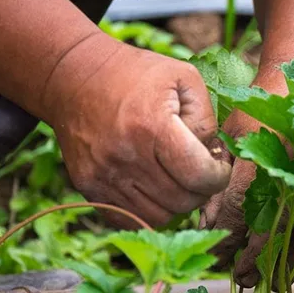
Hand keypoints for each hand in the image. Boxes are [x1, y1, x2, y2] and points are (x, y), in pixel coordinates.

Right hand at [48, 35, 231, 227]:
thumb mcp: (184, 78)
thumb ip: (207, 118)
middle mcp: (126, 156)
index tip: (220, 165)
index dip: (219, 176)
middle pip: (183, 200)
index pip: (199, 176)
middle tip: (201, 170)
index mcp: (152, 126)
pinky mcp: (89, 187)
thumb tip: (213, 157)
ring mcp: (103, 175)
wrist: (74, 76)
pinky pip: (132, 218)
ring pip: (160, 216)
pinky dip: (151, 209)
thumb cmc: (137, 74)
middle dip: (202, 190)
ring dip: (178, 203)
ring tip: (179, 178)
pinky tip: (157, 186)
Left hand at [200, 76, 293, 287]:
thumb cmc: (270, 105)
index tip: (217, 252)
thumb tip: (207, 220)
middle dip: (251, 261)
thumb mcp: (235, 131)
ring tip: (265, 283)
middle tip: (239, 278)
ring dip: (283, 266)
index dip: (225, 237)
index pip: (237, 210)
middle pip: (270, 231)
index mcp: (263, 154)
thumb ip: (220, 175)